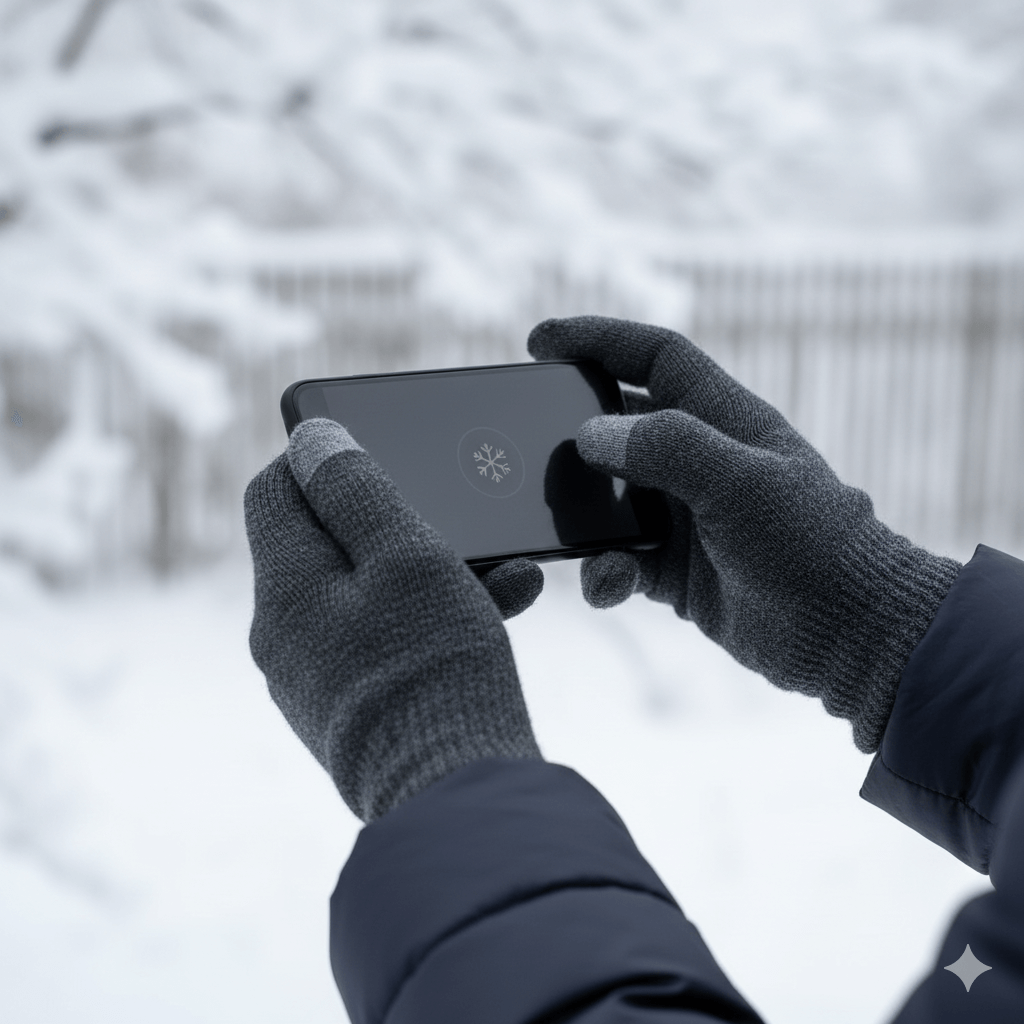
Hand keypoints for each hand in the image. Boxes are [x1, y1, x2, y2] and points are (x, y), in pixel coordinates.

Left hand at [244, 418, 540, 821]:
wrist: (455, 798)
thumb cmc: (434, 670)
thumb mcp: (406, 556)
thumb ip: (357, 490)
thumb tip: (311, 438)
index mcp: (285, 589)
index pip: (275, 490)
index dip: (323, 457)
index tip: (382, 450)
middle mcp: (286, 634)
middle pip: (329, 541)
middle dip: (401, 517)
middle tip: (458, 514)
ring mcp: (318, 676)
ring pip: (370, 591)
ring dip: (434, 567)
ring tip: (504, 571)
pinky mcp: (356, 708)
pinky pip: (387, 638)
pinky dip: (433, 616)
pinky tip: (499, 610)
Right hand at [528, 316, 960, 751]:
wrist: (848, 635)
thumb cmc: (812, 544)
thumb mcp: (741, 481)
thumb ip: (667, 447)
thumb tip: (589, 435)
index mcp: (725, 420)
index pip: (655, 358)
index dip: (600, 340)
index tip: (541, 342)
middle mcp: (700, 462)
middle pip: (620, 426)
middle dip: (573, 431)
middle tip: (526, 442)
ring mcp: (685, 518)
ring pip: (610, 500)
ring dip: (583, 515)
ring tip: (564, 528)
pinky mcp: (675, 572)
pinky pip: (618, 560)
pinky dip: (603, 572)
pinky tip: (607, 586)